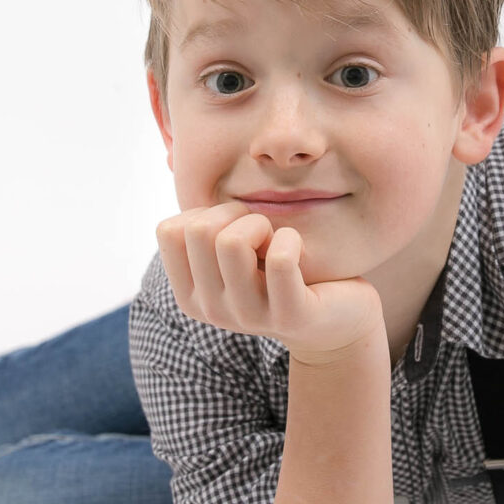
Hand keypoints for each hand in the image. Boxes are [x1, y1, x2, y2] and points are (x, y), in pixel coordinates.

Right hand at [156, 200, 384, 364]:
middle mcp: (212, 311)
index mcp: (190, 294)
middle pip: (199, 230)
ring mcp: (249, 317)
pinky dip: (291, 238)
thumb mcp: (231, 256)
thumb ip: (205, 231)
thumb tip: (187, 183)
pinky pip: (279, 258)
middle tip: (261, 232)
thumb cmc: (279, 273)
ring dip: (261, 224)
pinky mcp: (290, 315)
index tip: (234, 228)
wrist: (335, 320)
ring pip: (231, 241)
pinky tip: (299, 250)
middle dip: (235, 213)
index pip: (168, 231)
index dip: (206, 213)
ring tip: (278, 242)